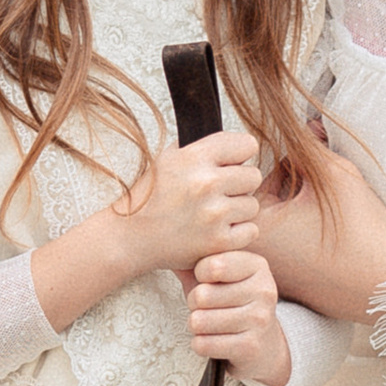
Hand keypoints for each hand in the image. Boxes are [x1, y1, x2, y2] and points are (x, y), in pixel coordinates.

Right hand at [117, 129, 263, 276]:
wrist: (131, 237)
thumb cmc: (150, 199)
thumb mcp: (168, 159)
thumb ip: (202, 149)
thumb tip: (233, 144)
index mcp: (194, 157)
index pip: (247, 144)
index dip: (239, 155)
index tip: (230, 164)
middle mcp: (205, 183)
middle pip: (253, 175)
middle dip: (240, 184)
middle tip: (220, 193)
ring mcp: (214, 214)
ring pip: (252, 204)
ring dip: (238, 210)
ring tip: (214, 214)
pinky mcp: (218, 241)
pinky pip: (250, 230)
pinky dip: (237, 233)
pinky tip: (217, 231)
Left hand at [186, 246, 288, 385]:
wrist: (261, 344)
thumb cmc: (230, 302)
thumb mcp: (218, 275)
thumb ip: (195, 257)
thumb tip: (168, 242)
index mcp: (257, 265)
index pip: (210, 266)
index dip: (198, 275)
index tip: (208, 280)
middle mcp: (264, 290)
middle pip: (201, 295)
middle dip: (194, 303)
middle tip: (207, 307)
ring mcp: (260, 320)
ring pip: (199, 321)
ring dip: (195, 325)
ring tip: (209, 323)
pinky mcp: (251, 347)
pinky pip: (203, 344)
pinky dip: (199, 344)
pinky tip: (212, 340)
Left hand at [253, 149, 385, 317]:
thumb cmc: (360, 234)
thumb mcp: (333, 174)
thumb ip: (308, 143)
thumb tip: (298, 123)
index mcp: (256, 228)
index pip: (259, 177)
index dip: (294, 170)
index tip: (316, 182)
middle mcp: (255, 256)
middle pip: (265, 201)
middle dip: (293, 191)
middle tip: (325, 202)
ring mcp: (270, 272)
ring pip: (278, 223)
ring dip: (299, 213)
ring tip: (331, 222)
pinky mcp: (288, 284)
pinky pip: (287, 247)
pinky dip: (304, 238)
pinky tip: (329, 241)